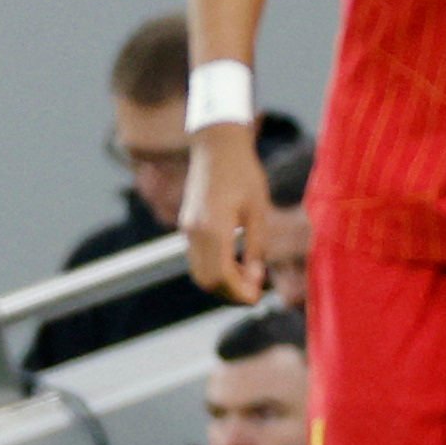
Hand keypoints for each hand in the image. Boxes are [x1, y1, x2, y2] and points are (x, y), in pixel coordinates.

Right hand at [180, 124, 270, 303]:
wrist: (217, 147)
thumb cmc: (244, 174)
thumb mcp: (258, 210)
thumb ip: (256, 246)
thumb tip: (255, 279)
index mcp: (213, 228)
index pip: (220, 277)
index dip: (239, 293)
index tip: (259, 297)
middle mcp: (194, 232)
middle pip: (206, 281)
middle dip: (230, 293)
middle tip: (255, 295)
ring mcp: (187, 229)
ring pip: (199, 272)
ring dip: (222, 283)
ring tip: (248, 283)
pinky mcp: (187, 225)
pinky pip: (197, 259)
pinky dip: (214, 269)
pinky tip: (236, 266)